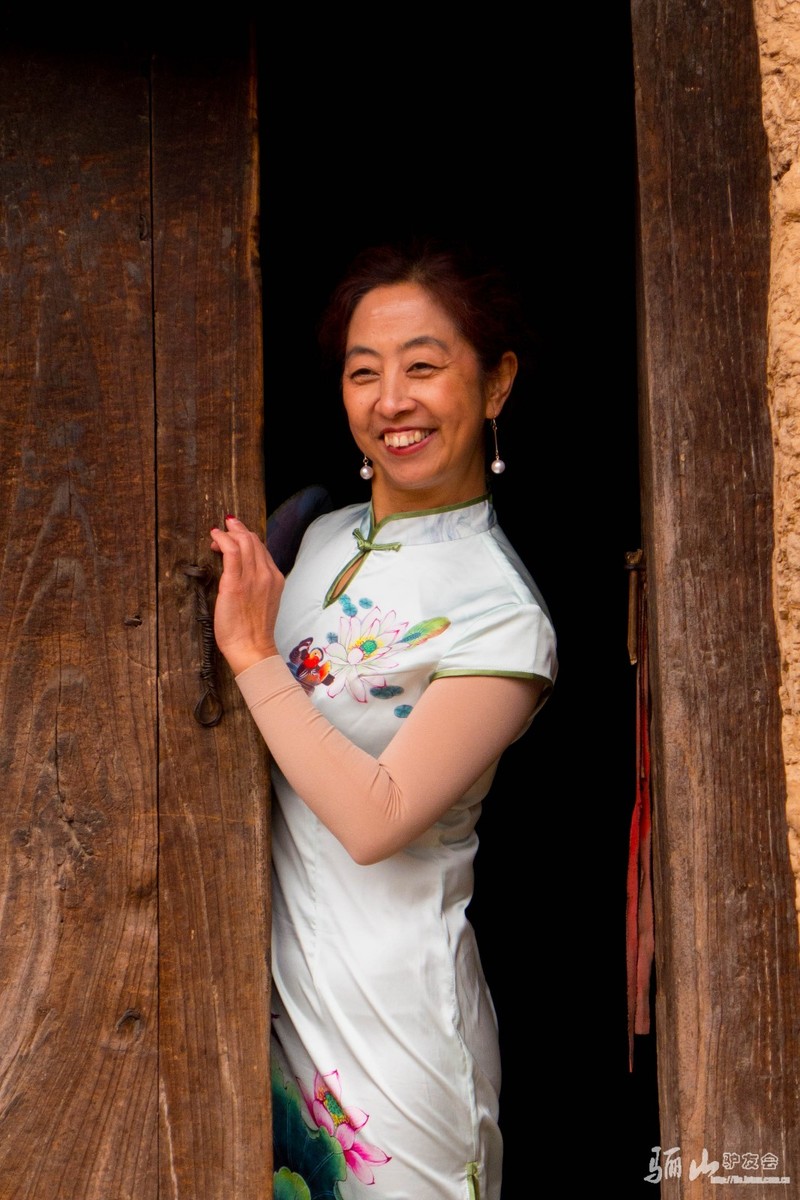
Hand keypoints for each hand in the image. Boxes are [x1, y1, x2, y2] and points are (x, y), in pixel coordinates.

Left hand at [209, 516, 284, 675]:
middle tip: (226, 527)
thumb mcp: (263, 602)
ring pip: (243, 542)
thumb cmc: (253, 631)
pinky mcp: (235, 583)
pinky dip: (223, 539)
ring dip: (229, 533)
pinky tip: (215, 536)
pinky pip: (231, 551)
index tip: (235, 537)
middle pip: (253, 541)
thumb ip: (258, 585)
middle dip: (238, 530)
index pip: (262, 549)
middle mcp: (266, 574)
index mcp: (275, 578)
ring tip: (218, 532)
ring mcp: (252, 577)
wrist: (252, 647)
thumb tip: (244, 574)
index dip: (247, 539)